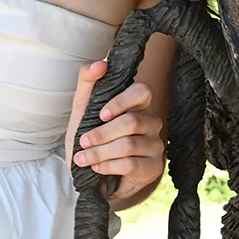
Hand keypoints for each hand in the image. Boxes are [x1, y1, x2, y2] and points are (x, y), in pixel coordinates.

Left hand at [67, 60, 165, 200]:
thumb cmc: (90, 138)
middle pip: (132, 121)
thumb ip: (88, 82)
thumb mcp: (83, 109)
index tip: (101, 115)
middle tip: (84, 142)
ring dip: (100, 152)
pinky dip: (108, 166)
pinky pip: (131, 164)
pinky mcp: (154, 167)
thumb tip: (100, 64)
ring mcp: (155, 145)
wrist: (91, 175)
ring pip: (129, 145)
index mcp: (137, 105)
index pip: (142, 91)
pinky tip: (97, 168)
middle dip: (102, 134)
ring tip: (84, 158)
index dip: (121, 101)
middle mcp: (151, 122)